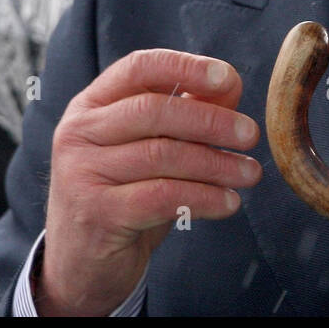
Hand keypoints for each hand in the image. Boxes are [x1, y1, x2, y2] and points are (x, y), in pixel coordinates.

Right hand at [37, 49, 261, 315]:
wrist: (82, 261)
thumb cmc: (123, 193)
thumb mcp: (148, 145)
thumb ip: (185, 110)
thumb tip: (230, 83)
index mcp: (91, 105)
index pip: (138, 67)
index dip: (185, 66)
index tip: (228, 76)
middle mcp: (78, 132)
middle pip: (153, 110)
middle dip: (211, 120)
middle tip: (250, 133)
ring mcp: (82, 172)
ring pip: (162, 155)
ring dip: (216, 163)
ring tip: (250, 172)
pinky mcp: (97, 212)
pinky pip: (161, 196)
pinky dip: (204, 197)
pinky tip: (229, 202)